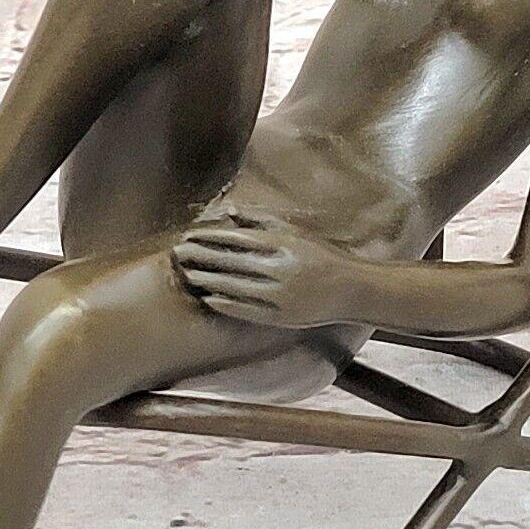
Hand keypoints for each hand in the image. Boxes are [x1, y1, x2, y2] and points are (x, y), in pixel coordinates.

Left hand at [169, 202, 355, 327]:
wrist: (351, 290)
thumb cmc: (323, 257)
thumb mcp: (297, 234)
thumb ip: (263, 222)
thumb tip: (231, 212)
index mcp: (284, 245)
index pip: (237, 239)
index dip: (210, 237)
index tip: (190, 235)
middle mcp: (280, 269)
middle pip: (231, 262)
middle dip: (201, 257)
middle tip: (178, 254)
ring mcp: (280, 295)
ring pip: (234, 287)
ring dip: (208, 280)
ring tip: (187, 274)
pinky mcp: (281, 317)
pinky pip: (246, 311)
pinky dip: (226, 304)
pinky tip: (209, 298)